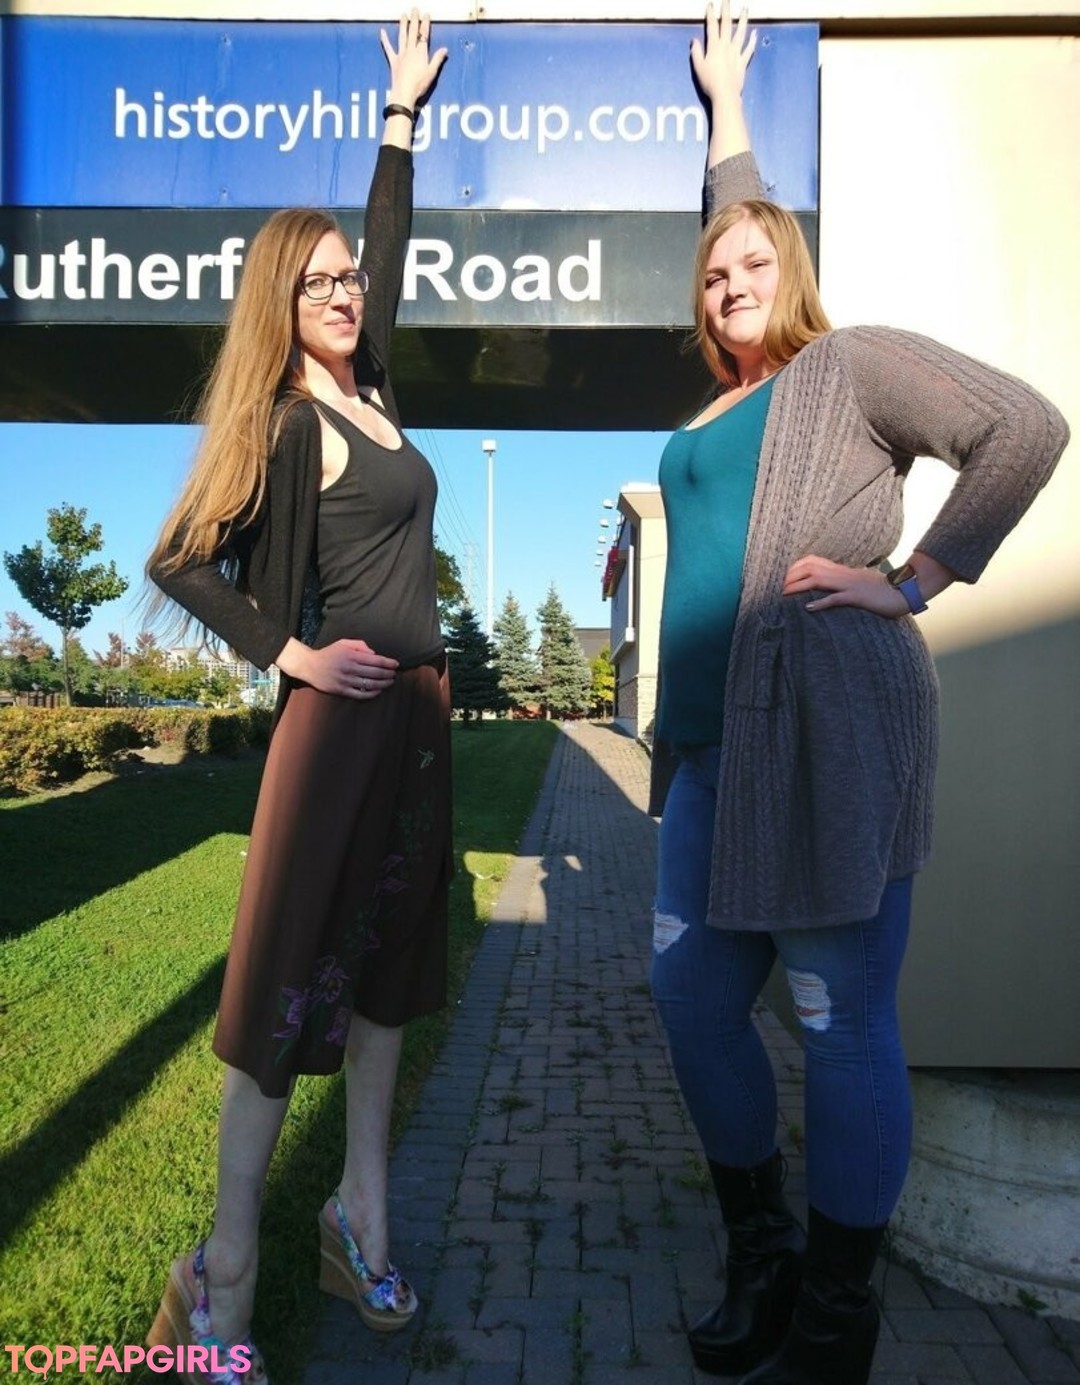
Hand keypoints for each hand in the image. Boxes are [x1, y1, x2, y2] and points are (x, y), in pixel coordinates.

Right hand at [276, 637, 398, 698]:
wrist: (310, 666)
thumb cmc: (329, 653)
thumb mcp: (343, 643)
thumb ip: (360, 645)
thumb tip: (374, 653)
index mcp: (351, 656)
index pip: (375, 660)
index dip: (388, 663)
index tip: (396, 664)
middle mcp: (350, 668)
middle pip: (375, 673)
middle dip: (388, 674)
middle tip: (394, 674)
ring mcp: (346, 680)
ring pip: (370, 684)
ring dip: (383, 684)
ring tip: (390, 682)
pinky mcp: (341, 690)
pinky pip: (360, 694)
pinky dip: (372, 694)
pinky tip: (378, 691)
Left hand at [380, 9, 447, 112]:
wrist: (404, 93)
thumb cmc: (419, 85)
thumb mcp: (432, 73)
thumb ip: (438, 60)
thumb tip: (444, 49)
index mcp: (421, 53)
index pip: (424, 35)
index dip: (425, 24)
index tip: (426, 15)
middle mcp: (410, 50)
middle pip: (412, 32)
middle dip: (414, 19)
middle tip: (414, 9)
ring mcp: (401, 55)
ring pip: (402, 36)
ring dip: (403, 24)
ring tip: (403, 15)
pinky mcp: (394, 61)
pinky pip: (388, 48)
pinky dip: (384, 40)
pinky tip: (382, 31)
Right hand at [691, 0, 756, 105]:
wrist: (725, 94)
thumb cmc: (709, 82)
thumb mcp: (698, 67)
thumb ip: (696, 52)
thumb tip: (694, 40)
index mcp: (714, 46)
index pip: (712, 26)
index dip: (711, 14)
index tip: (710, 4)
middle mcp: (726, 46)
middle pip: (727, 24)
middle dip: (726, 10)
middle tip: (727, 0)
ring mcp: (736, 52)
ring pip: (741, 32)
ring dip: (743, 19)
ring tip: (745, 9)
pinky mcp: (743, 61)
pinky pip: (749, 49)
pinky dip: (753, 40)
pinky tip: (755, 33)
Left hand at [782, 555, 910, 618]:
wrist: (905, 590)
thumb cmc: (883, 589)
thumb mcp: (860, 581)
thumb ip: (844, 581)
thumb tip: (830, 585)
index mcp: (843, 570)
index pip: (813, 561)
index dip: (794, 567)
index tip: (780, 575)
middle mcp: (843, 574)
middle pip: (810, 567)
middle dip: (790, 575)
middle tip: (773, 585)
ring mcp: (850, 584)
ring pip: (818, 580)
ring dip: (798, 586)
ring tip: (782, 593)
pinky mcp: (857, 597)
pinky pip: (836, 598)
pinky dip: (820, 602)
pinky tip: (807, 607)